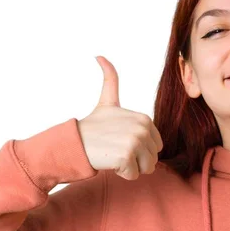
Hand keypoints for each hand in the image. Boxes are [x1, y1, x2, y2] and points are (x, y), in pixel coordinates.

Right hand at [77, 56, 163, 179]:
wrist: (73, 142)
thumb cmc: (92, 127)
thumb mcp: (107, 101)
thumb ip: (110, 79)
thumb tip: (99, 56)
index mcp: (145, 118)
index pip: (156, 147)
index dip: (139, 150)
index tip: (120, 141)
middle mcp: (143, 127)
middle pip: (153, 158)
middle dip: (136, 160)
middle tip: (115, 149)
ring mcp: (135, 141)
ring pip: (146, 168)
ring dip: (130, 168)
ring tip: (114, 155)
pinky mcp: (126, 155)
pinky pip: (133, 175)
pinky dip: (122, 174)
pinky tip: (110, 162)